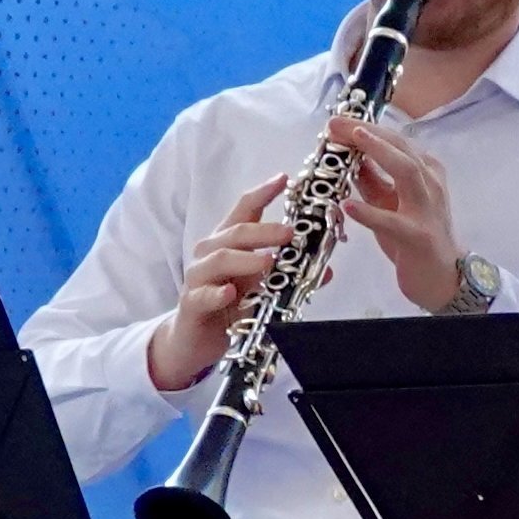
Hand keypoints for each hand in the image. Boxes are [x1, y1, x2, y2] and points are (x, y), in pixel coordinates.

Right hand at [146, 176, 295, 393]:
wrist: (194, 339)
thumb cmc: (229, 305)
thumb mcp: (262, 287)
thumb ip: (288, 276)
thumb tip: (326, 270)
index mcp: (228, 243)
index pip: (243, 211)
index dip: (262, 193)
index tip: (283, 179)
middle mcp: (210, 254)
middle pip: (235, 233)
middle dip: (263, 231)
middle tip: (290, 233)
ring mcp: (198, 278)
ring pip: (218, 259)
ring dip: (245, 258)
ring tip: (269, 260)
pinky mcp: (192, 304)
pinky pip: (203, 295)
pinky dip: (217, 293)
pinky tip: (231, 293)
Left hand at [325, 113, 467, 309]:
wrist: (444, 277)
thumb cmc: (415, 236)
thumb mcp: (391, 201)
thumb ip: (371, 178)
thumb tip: (347, 153)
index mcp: (426, 173)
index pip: (395, 142)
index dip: (366, 128)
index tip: (337, 120)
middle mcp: (430, 185)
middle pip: (402, 148)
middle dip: (368, 132)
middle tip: (336, 123)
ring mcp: (426, 210)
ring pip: (407, 173)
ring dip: (379, 153)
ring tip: (352, 141)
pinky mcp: (417, 237)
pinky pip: (392, 222)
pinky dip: (369, 212)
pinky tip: (348, 205)